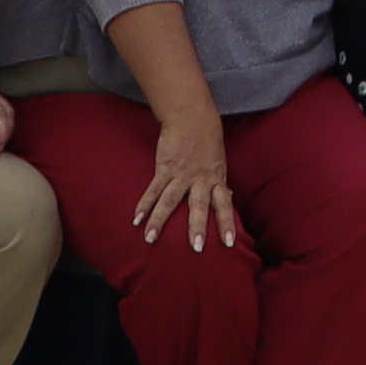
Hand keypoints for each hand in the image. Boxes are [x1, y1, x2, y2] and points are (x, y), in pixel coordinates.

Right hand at [135, 113, 241, 254]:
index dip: (226, 223)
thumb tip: (229, 198)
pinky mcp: (164, 168)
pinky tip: (136, 219)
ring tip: (150, 239)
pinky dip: (144, 205)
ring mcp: (180, 174)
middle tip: (197, 248)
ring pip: (169, 201)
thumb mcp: (219, 162)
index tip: (229, 243)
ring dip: (159, 221)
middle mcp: (199, 179)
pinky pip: (153, 190)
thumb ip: (219, 182)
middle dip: (197, 227)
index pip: (224, 204)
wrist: (191, 116)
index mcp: (216, 178)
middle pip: (198, 206)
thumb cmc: (208, 139)